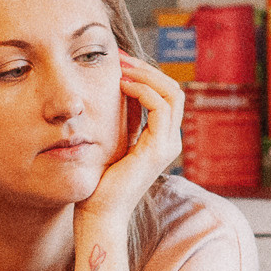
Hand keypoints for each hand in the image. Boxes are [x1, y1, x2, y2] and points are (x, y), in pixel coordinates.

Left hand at [75, 52, 183, 230]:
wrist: (98, 214)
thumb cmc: (98, 182)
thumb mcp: (109, 141)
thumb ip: (118, 120)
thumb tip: (111, 90)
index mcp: (160, 139)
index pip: (164, 95)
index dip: (145, 74)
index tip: (118, 61)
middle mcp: (169, 141)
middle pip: (172, 89)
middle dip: (146, 68)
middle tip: (120, 56)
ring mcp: (167, 145)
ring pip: (171, 93)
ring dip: (146, 74)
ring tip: (120, 66)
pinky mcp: (157, 150)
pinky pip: (160, 107)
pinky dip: (143, 90)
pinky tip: (121, 84)